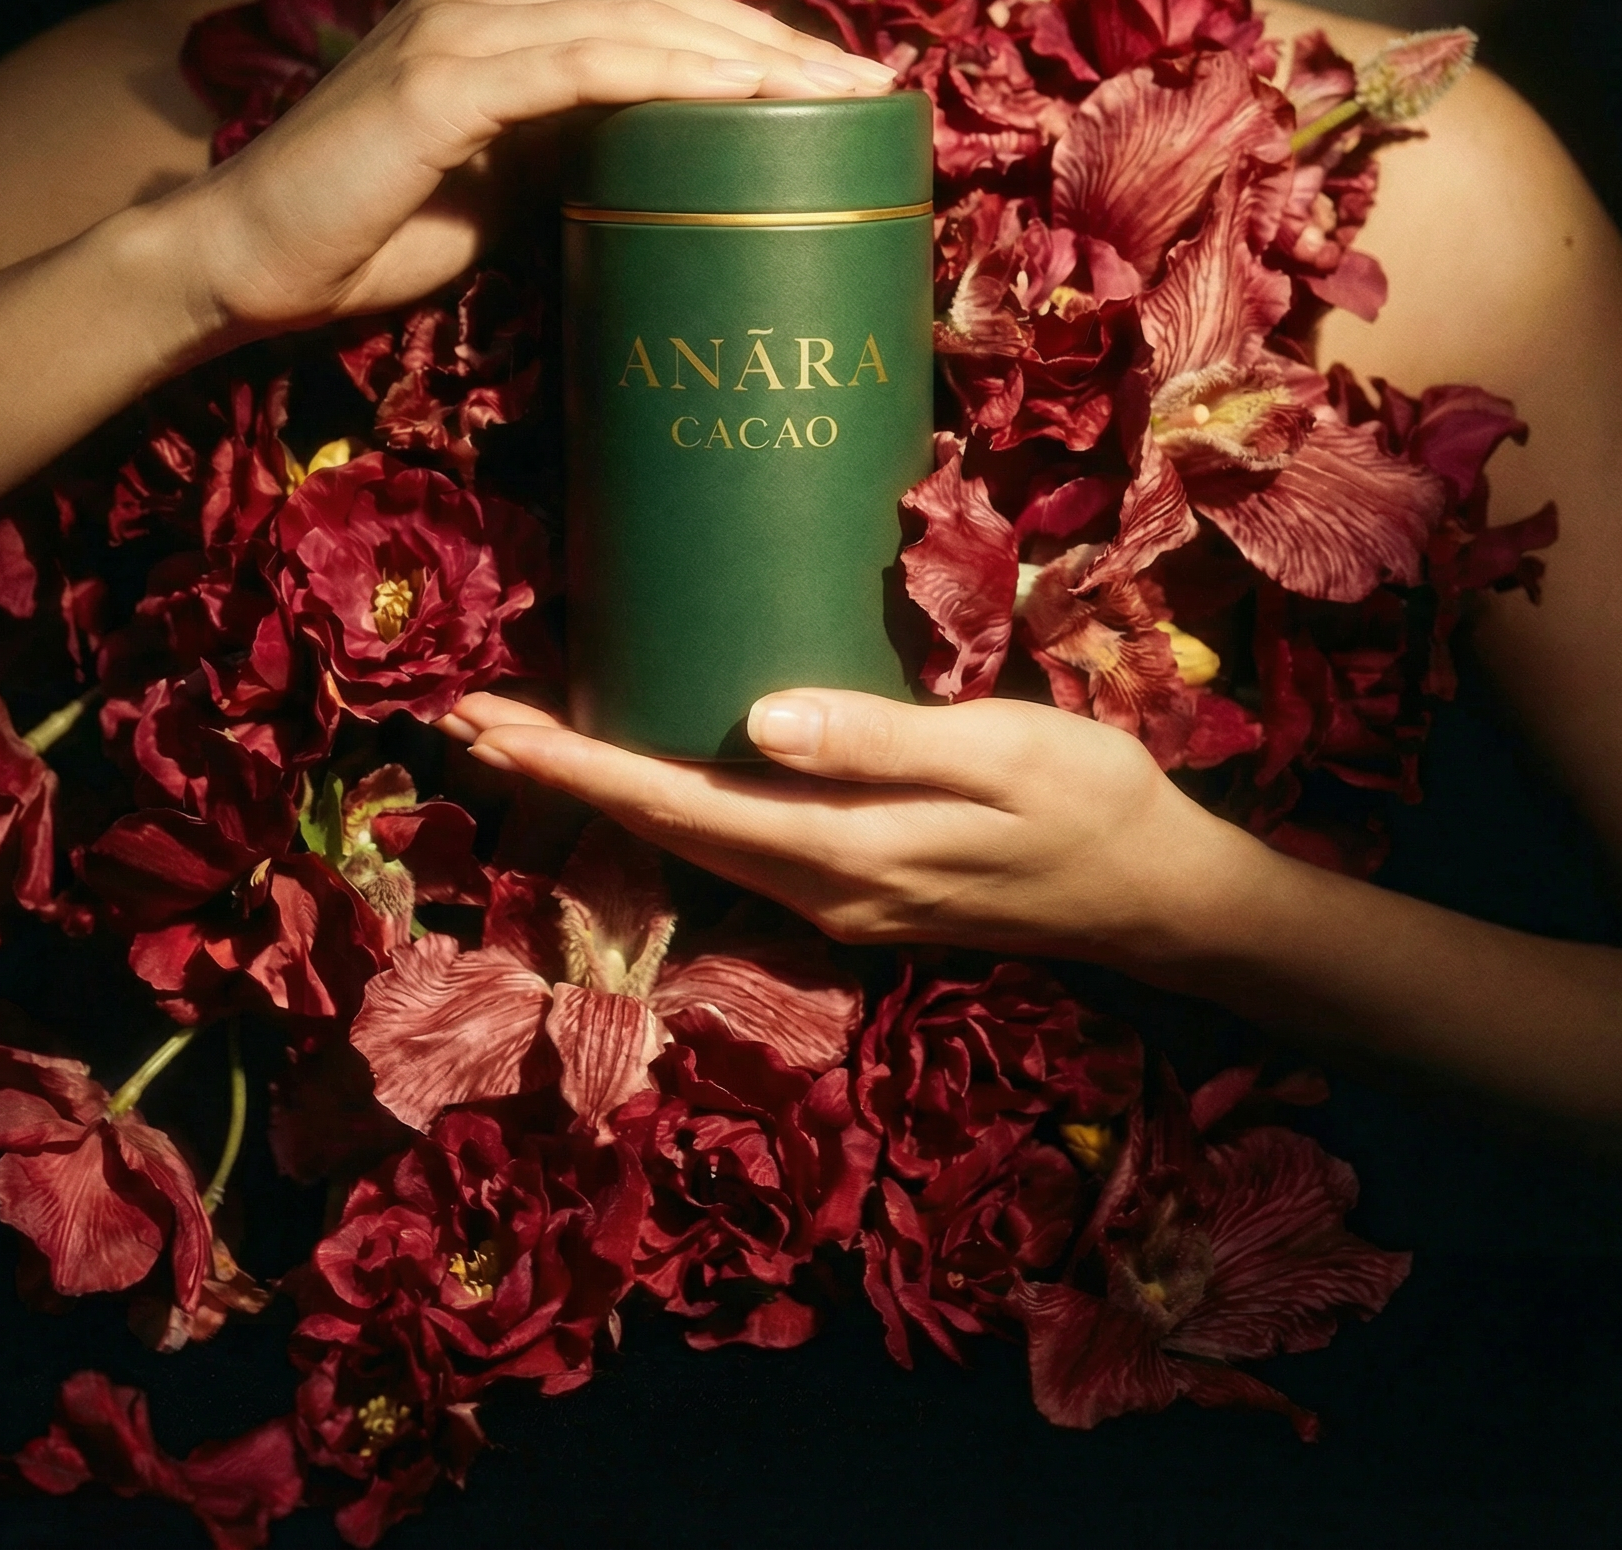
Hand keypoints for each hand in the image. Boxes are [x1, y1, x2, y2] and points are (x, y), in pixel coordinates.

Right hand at [170, 0, 889, 344]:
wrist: (251, 263)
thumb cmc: (375, 226)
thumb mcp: (507, 175)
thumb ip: (582, 138)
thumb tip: (683, 147)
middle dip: (780, 13)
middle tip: (873, 67)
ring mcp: (459, 26)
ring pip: (638, 15)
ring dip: (748, 55)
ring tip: (834, 95)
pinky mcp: (440, 85)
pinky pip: (581, 65)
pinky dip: (668, 74)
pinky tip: (739, 93)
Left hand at [443, 687, 1254, 967]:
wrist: (1158, 900)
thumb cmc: (1090, 804)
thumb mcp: (1000, 754)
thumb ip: (878, 741)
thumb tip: (756, 722)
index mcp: (841, 851)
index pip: (679, 803)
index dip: (577, 765)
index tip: (491, 726)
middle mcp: (818, 890)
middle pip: (661, 829)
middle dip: (557, 776)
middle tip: (463, 720)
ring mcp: (835, 900)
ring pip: (688, 843)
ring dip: (600, 791)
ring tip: (524, 741)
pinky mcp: (856, 887)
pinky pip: (731, 845)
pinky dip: (663, 805)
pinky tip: (645, 775)